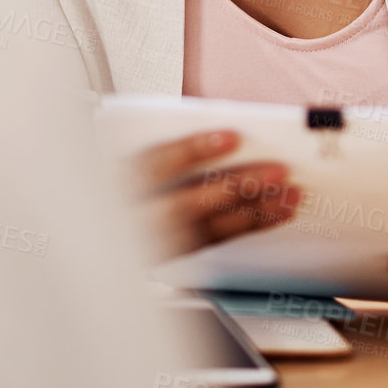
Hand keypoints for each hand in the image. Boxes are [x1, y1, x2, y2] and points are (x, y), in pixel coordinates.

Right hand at [134, 129, 300, 258]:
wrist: (96, 232)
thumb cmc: (122, 179)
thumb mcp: (126, 152)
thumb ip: (167, 144)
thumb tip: (223, 133)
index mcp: (118, 185)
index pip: (155, 165)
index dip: (193, 150)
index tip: (232, 136)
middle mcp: (135, 221)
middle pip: (189, 204)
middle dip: (237, 187)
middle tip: (279, 172)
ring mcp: (154, 244)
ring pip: (209, 230)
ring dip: (254, 212)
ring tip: (291, 195)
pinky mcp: (174, 253)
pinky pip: (217, 241)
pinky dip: (250, 226)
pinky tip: (277, 213)